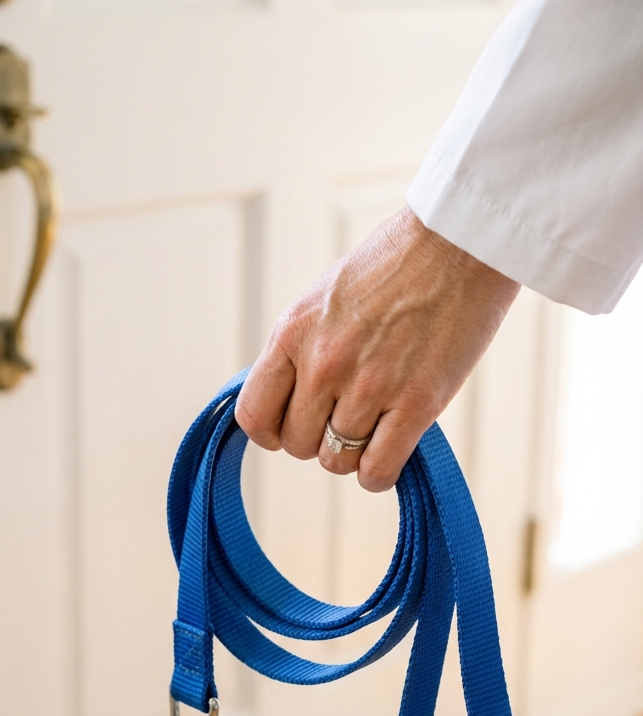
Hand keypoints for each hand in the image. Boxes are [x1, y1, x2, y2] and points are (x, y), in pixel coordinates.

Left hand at [235, 207, 519, 491]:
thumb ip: (302, 347)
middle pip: (297, 444)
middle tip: (347, 416)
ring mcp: (369, 385)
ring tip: (375, 425)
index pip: (254, 414)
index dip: (271, 431)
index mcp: (293, 332)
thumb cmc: (397, 264)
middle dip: (318, 438)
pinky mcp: (416, 404)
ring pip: (336, 460)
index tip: (290, 426)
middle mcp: (323, 362)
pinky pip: (377, 470)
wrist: (461, 241)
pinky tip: (390, 453)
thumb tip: (290, 399)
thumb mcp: (325, 297)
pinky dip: (378, 474)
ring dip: (353, 452)